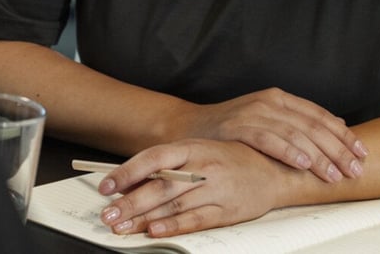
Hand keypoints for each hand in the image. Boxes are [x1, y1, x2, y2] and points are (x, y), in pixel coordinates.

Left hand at [97, 139, 282, 236]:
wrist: (273, 169)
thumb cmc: (230, 158)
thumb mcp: (198, 151)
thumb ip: (167, 164)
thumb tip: (131, 180)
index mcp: (192, 147)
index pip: (153, 157)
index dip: (128, 171)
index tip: (106, 185)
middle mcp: (202, 166)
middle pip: (160, 185)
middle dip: (130, 202)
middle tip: (108, 215)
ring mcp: (215, 188)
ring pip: (174, 204)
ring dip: (144, 218)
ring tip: (122, 227)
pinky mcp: (227, 210)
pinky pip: (196, 219)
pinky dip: (174, 226)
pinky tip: (155, 231)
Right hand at [176, 88, 367, 181]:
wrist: (190, 127)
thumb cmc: (231, 129)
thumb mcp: (267, 119)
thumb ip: (299, 122)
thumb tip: (340, 124)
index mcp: (279, 99)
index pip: (319, 115)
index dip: (343, 135)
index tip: (362, 153)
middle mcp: (268, 102)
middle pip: (312, 126)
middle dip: (337, 150)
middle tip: (355, 170)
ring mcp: (252, 112)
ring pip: (295, 133)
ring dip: (318, 156)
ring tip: (334, 175)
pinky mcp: (237, 126)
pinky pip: (268, 139)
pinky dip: (288, 151)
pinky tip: (303, 164)